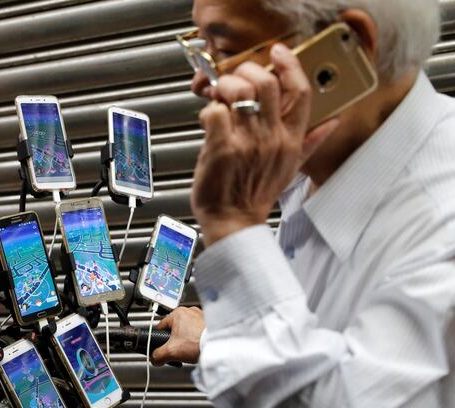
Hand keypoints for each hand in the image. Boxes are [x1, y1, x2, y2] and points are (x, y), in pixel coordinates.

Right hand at [151, 307, 204, 365]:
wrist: (218, 346)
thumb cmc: (198, 343)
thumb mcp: (171, 352)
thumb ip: (158, 355)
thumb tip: (155, 358)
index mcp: (177, 313)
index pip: (161, 326)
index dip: (160, 339)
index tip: (163, 347)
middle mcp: (189, 311)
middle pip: (174, 328)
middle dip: (174, 340)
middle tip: (178, 350)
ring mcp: (200, 315)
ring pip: (186, 329)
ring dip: (185, 339)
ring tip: (189, 348)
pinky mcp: (209, 321)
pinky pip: (197, 330)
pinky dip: (195, 338)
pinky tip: (197, 345)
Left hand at [192, 43, 339, 245]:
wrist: (234, 222)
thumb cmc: (255, 195)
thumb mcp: (290, 168)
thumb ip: (310, 142)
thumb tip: (332, 123)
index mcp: (291, 139)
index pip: (301, 91)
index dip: (289, 65)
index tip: (277, 52)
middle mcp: (273, 138)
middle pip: (266, 82)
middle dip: (244, 71)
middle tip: (232, 79)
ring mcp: (248, 141)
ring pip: (237, 91)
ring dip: (221, 88)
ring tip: (217, 100)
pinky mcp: (222, 147)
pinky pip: (214, 111)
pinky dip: (207, 111)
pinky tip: (208, 123)